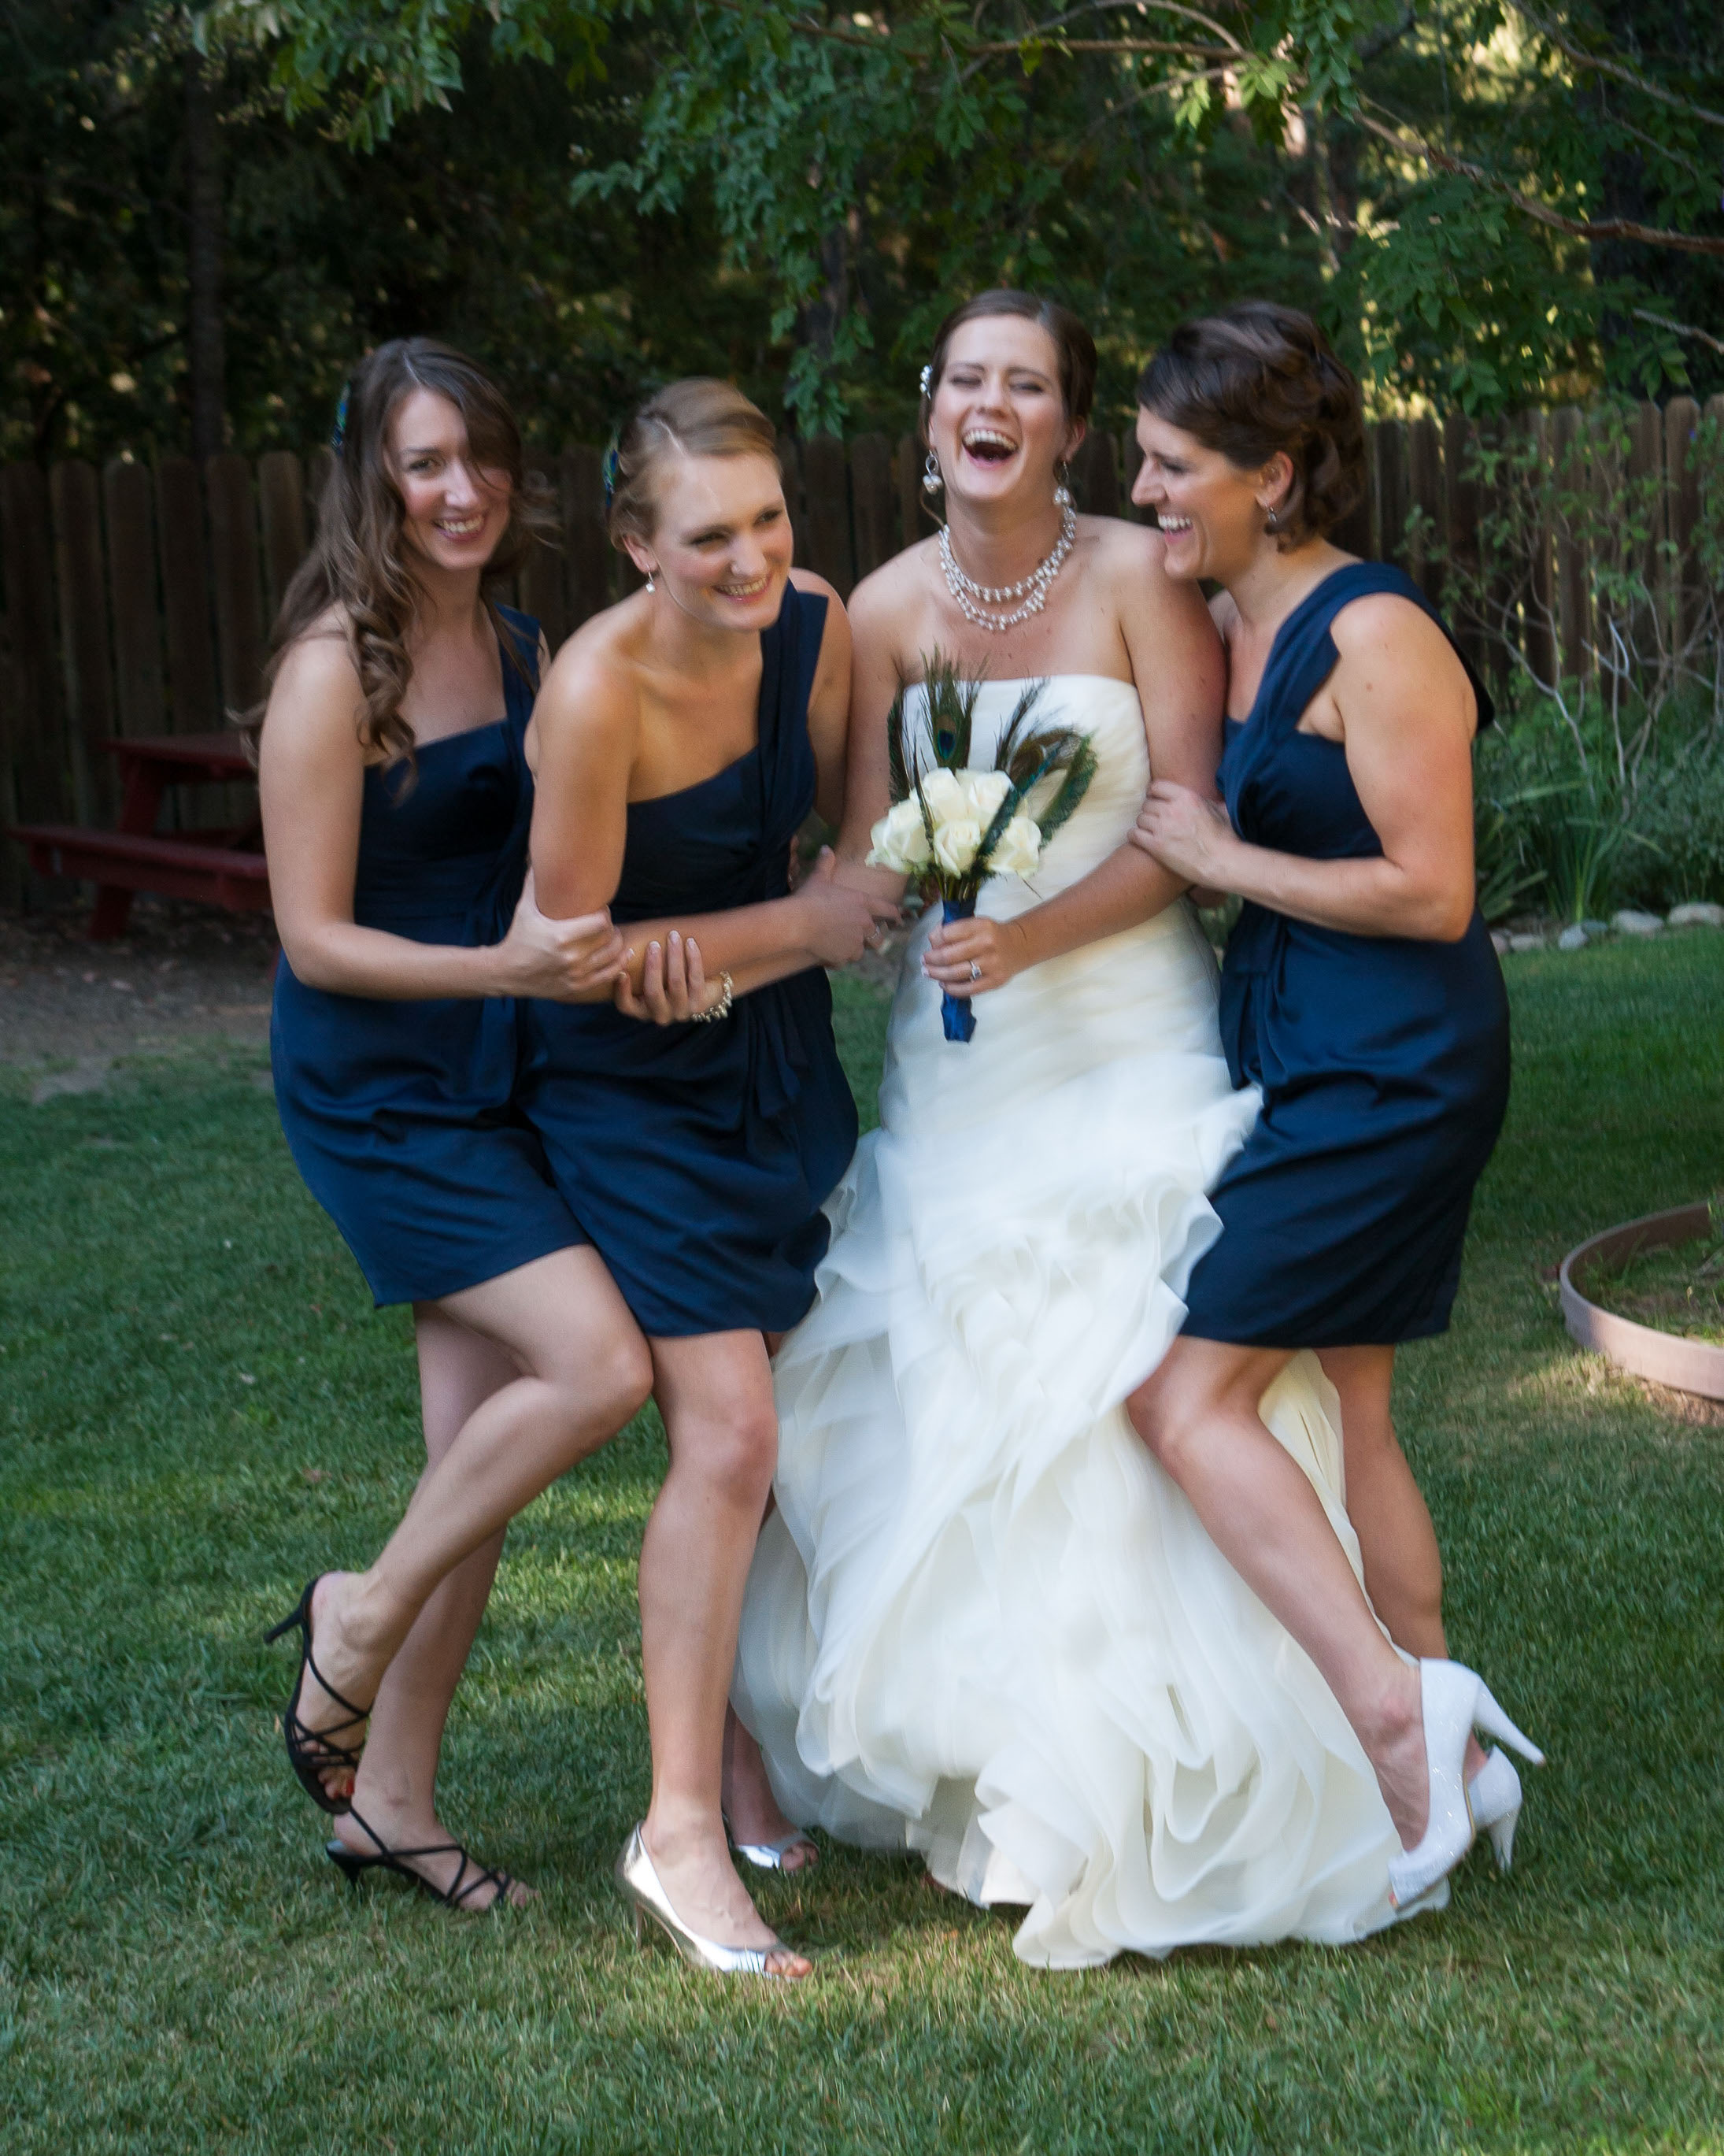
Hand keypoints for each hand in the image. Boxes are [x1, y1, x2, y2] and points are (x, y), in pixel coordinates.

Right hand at [497, 872, 625, 1000]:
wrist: (507, 972)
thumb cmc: (519, 937)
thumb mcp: (524, 909)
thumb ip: (533, 883)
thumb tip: (536, 857)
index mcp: (561, 936)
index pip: (600, 921)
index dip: (604, 914)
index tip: (600, 910)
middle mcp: (571, 956)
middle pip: (608, 937)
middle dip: (611, 928)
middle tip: (607, 924)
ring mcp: (576, 973)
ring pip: (612, 956)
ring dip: (617, 944)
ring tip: (613, 936)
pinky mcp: (578, 986)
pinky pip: (608, 975)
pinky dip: (619, 964)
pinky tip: (623, 954)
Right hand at [614, 930, 716, 1024]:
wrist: (704, 986)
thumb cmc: (666, 975)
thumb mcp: (648, 974)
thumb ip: (633, 964)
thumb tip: (617, 939)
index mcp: (642, 1009)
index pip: (626, 1006)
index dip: (622, 990)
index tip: (622, 970)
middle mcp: (660, 1014)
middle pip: (653, 992)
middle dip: (653, 966)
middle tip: (653, 944)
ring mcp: (680, 1011)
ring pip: (675, 982)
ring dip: (674, 956)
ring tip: (673, 936)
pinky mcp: (699, 1004)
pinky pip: (695, 979)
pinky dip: (693, 958)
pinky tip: (690, 943)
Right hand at [791, 847, 901, 967]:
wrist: (798, 923)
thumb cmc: (810, 898)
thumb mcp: (819, 878)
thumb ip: (826, 864)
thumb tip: (826, 848)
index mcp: (862, 903)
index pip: (887, 909)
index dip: (894, 914)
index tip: (900, 918)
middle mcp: (864, 924)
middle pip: (877, 937)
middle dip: (873, 939)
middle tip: (863, 940)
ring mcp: (856, 942)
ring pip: (860, 951)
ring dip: (853, 949)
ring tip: (841, 947)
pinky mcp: (845, 956)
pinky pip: (844, 960)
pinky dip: (838, 959)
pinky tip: (827, 955)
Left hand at [921, 910, 1030, 997]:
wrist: (1020, 945)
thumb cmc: (991, 934)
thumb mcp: (975, 923)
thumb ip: (954, 929)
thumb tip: (932, 940)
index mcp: (980, 926)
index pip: (947, 933)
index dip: (934, 939)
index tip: (931, 943)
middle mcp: (986, 944)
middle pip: (948, 955)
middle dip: (931, 959)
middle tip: (924, 961)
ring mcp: (991, 964)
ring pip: (955, 973)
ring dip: (937, 974)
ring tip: (928, 972)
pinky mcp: (994, 981)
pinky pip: (967, 989)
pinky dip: (951, 989)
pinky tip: (943, 985)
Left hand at [1131, 783, 1239, 888]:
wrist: (1221, 862)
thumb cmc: (1225, 837)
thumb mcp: (1221, 810)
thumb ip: (1209, 800)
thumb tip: (1211, 798)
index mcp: (1187, 797)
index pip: (1157, 786)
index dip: (1154, 793)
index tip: (1155, 799)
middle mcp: (1172, 809)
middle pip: (1147, 804)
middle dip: (1150, 811)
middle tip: (1155, 820)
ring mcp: (1162, 828)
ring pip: (1140, 818)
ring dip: (1144, 824)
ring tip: (1150, 830)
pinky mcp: (1156, 846)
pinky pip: (1134, 834)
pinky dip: (1134, 836)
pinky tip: (1139, 838)